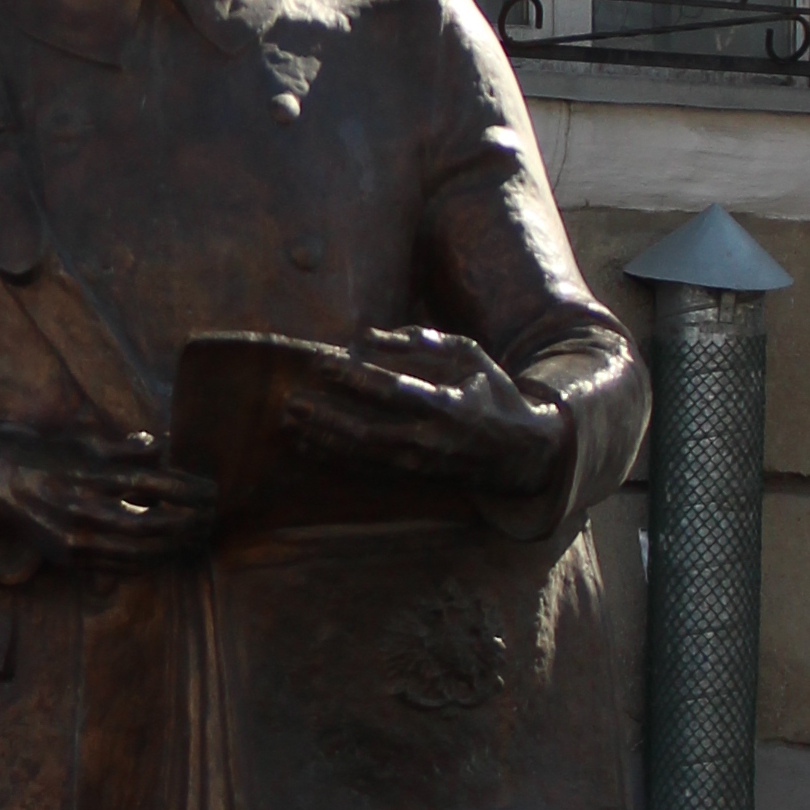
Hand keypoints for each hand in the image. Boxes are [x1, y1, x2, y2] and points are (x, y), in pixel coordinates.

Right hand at [0, 425, 220, 572]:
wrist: (1, 483)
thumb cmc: (51, 456)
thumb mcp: (85, 441)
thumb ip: (125, 447)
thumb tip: (164, 447)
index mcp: (88, 474)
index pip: (149, 482)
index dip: (186, 488)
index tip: (210, 489)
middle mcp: (81, 508)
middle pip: (148, 524)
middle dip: (187, 522)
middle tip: (211, 516)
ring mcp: (74, 538)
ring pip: (137, 551)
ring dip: (175, 547)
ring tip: (197, 536)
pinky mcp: (70, 558)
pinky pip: (119, 566)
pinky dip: (151, 561)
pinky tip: (169, 551)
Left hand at [258, 329, 559, 501]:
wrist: (518, 452)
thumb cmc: (491, 391)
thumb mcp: (469, 355)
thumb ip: (421, 341)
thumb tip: (367, 334)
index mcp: (449, 406)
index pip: (395, 391)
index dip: (357, 378)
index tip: (324, 363)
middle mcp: (432, 440)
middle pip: (370, 431)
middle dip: (328, 417)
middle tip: (293, 400)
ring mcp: (420, 463)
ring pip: (363, 455)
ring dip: (324, 439)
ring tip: (291, 421)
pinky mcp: (412, 475)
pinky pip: (366, 469)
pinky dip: (335, 457)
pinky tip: (307, 444)